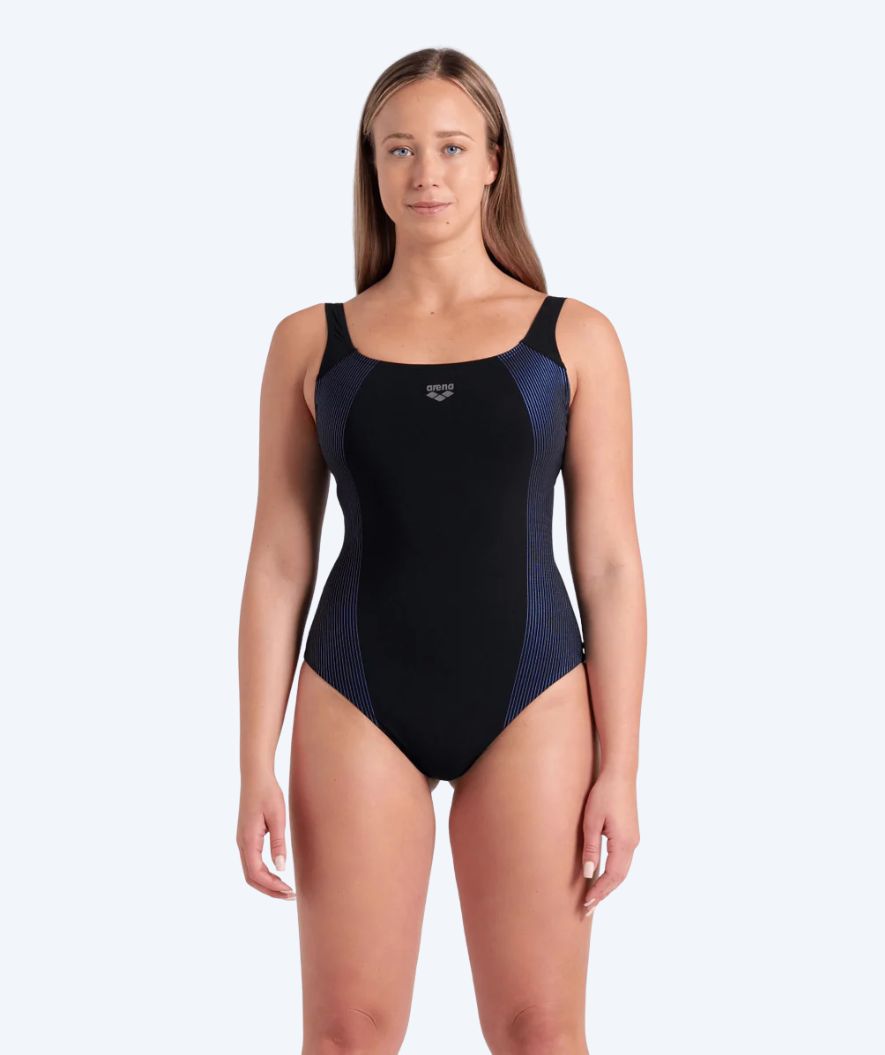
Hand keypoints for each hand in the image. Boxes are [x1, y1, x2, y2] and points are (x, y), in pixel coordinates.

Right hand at [236, 773, 295, 899]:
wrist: (256, 776)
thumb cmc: (268, 793)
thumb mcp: (277, 817)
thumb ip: (278, 843)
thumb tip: (281, 868)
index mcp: (248, 840)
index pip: (256, 873)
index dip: (272, 886)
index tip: (289, 891)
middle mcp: (241, 843)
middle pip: (251, 877)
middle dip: (270, 890)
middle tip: (290, 895)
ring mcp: (242, 841)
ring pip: (250, 871)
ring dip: (266, 883)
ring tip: (286, 889)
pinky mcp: (246, 837)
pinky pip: (251, 862)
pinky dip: (263, 874)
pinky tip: (277, 873)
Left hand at [581, 769, 638, 915]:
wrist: (620, 774)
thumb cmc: (604, 794)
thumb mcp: (591, 821)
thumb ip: (591, 848)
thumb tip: (589, 874)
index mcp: (623, 843)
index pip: (612, 876)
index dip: (599, 892)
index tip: (587, 904)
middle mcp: (632, 845)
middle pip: (619, 878)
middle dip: (604, 893)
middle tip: (587, 908)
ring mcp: (633, 840)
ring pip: (622, 871)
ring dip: (608, 884)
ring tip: (593, 896)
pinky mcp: (630, 834)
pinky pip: (622, 861)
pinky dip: (613, 873)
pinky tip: (602, 876)